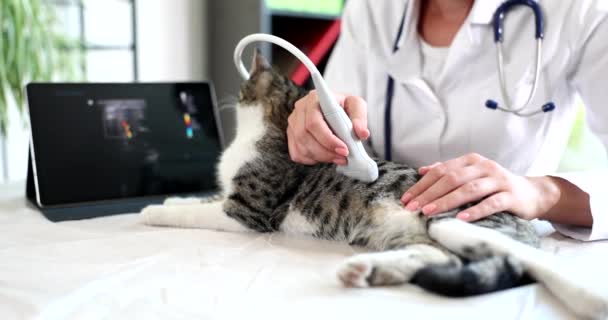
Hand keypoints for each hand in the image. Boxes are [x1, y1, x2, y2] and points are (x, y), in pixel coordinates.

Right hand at [287, 90, 369, 164]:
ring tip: (338, 158)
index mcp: (314, 98)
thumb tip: (362, 133)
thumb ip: (360, 117)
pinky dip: (311, 159)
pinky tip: (324, 157)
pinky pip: (297, 153)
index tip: (344, 149)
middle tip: (343, 158)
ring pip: (301, 147)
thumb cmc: (344, 106)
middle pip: (305, 136)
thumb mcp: (356, 105)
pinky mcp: (291, 135)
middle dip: (325, 151)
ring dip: (321, 157)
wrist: (334, 109)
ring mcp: (293, 123)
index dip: (327, 139)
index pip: (314, 122)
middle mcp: (300, 109)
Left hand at [400, 153, 559, 220]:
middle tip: (413, 208)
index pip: (441, 171)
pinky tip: (461, 218)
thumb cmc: (495, 186)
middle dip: (429, 194)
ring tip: (429, 212)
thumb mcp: (472, 175)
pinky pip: (491, 203)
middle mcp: (484, 167)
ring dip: (447, 201)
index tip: (406, 199)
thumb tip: (422, 170)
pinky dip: (475, 210)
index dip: (422, 185)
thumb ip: (449, 171)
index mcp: (471, 161)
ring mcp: (499, 180)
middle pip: (452, 179)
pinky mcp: (511, 195)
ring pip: (469, 189)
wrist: (532, 193)